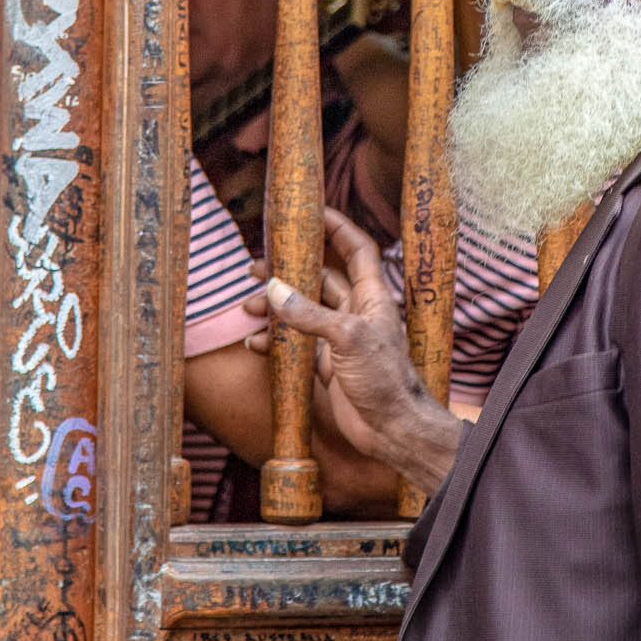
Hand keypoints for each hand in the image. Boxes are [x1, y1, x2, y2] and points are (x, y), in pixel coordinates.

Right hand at [247, 208, 462, 493]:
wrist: (392, 429)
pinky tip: (254, 344)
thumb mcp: (347, 339)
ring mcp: (340, 339)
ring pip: (303, 311)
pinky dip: (274, 341)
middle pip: (320, 278)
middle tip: (256, 266)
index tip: (310, 211)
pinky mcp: (327, 365)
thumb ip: (310, 315)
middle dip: (289, 270)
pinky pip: (296, 344)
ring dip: (276, 308)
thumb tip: (275, 290)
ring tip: (248, 308)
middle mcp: (356, 312)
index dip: (337, 228)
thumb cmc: (385, 380)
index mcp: (372, 297)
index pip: (356, 250)